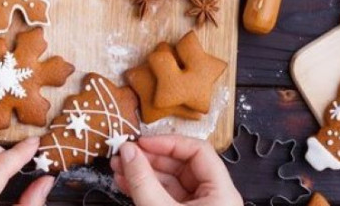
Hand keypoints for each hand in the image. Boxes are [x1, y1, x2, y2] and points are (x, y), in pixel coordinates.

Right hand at [110, 136, 242, 205]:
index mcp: (222, 192)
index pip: (198, 151)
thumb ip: (143, 182)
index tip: (142, 142)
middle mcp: (213, 197)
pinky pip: (164, 196)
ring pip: (169, 181)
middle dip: (149, 158)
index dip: (168, 142)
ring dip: (142, 173)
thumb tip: (127, 150)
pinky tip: (124, 182)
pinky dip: (145, 188)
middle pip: (181, 164)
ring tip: (117, 166)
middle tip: (123, 153)